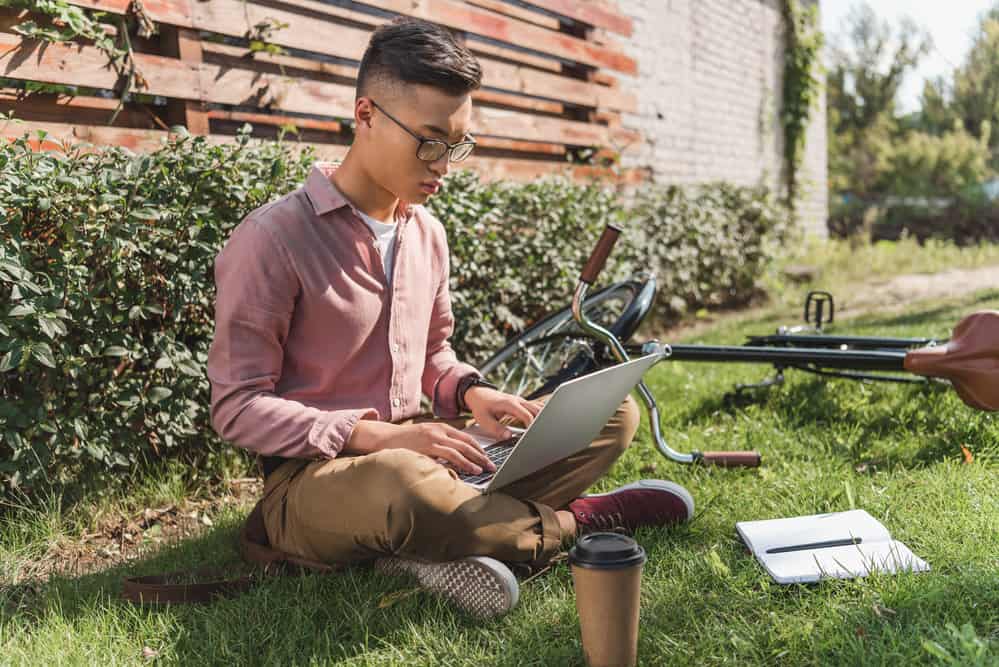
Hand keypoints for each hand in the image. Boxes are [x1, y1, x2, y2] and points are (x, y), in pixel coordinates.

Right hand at [344, 420, 495, 474]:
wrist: (384, 437)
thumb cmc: (404, 441)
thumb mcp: (425, 439)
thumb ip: (439, 446)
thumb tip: (452, 459)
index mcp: (441, 427)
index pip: (466, 437)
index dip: (479, 448)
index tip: (488, 457)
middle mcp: (440, 430)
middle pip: (468, 443)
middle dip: (482, 455)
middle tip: (493, 465)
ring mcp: (435, 437)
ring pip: (462, 449)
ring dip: (476, 460)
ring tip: (486, 469)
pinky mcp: (429, 446)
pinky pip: (450, 455)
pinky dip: (463, 463)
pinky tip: (471, 470)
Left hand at [464, 386, 542, 439]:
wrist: (479, 394)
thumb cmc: (481, 406)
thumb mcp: (483, 419)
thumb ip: (496, 428)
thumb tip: (509, 436)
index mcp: (509, 404)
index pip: (526, 415)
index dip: (532, 426)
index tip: (533, 436)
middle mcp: (518, 401)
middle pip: (537, 410)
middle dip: (542, 421)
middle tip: (544, 435)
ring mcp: (521, 401)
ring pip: (539, 407)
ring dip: (544, 417)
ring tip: (546, 431)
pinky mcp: (522, 404)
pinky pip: (535, 408)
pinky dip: (540, 415)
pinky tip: (542, 425)